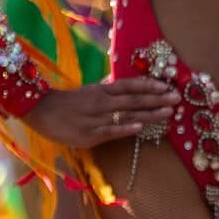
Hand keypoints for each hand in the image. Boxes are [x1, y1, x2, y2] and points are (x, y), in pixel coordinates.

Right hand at [23, 77, 179, 148]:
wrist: (41, 111)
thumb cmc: (67, 102)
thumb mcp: (88, 91)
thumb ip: (107, 89)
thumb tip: (123, 84)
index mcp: (102, 90)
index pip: (130, 85)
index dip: (149, 85)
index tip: (167, 86)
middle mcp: (102, 101)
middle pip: (134, 100)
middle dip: (157, 100)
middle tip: (177, 99)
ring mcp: (97, 118)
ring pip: (127, 115)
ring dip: (149, 114)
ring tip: (168, 113)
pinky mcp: (90, 134)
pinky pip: (110, 131)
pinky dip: (125, 129)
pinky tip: (140, 129)